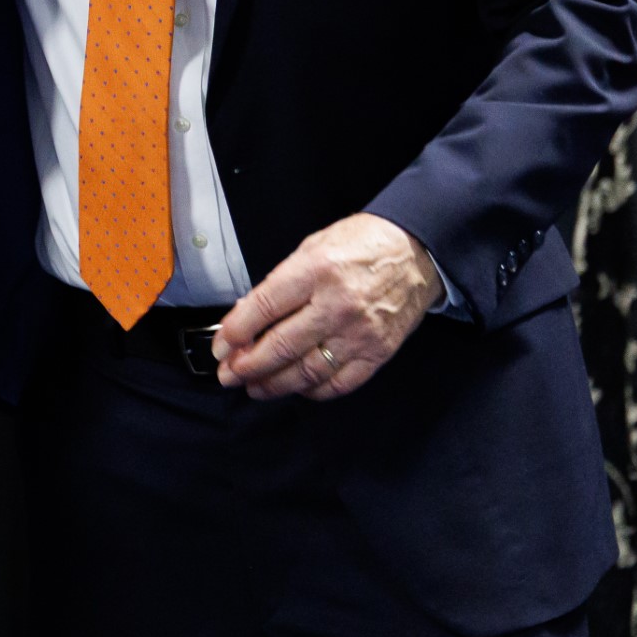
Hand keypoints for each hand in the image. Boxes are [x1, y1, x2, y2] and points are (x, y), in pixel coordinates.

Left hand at [213, 213, 441, 400]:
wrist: (415, 251)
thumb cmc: (360, 245)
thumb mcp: (311, 248)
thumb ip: (279, 284)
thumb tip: (246, 316)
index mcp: (316, 270)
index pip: (264, 308)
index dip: (236, 332)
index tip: (220, 347)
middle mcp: (338, 304)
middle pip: (281, 346)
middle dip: (247, 366)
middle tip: (229, 375)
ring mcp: (360, 333)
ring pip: (307, 372)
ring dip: (274, 384)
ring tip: (253, 386)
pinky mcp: (378, 352)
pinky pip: (339, 383)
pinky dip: (313, 391)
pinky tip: (296, 387)